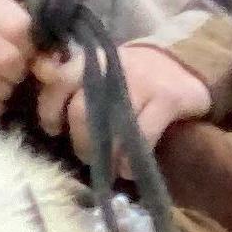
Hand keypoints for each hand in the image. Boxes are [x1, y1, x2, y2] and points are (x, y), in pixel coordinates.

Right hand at [0, 0, 39, 117]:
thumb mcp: (17, 34)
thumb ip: (41, 48)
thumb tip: (52, 71)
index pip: (18, 30)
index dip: (31, 50)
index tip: (29, 55)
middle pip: (5, 58)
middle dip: (17, 74)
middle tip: (16, 75)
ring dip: (3, 92)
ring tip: (4, 88)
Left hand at [34, 39, 213, 164]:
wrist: (185, 67)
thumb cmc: (134, 76)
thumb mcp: (102, 71)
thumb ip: (75, 84)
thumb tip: (46, 113)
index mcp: (92, 61)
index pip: (58, 82)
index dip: (50, 110)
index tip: (54, 130)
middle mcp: (114, 68)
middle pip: (81, 111)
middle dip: (80, 142)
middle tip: (86, 156)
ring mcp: (142, 82)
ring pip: (110, 125)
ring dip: (106, 155)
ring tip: (109, 167)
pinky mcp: (168, 98)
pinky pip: (142, 135)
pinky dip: (131, 159)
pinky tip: (129, 170)